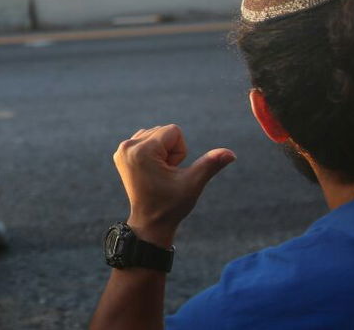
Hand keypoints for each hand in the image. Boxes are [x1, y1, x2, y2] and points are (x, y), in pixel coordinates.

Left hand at [113, 125, 234, 246]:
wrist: (150, 223)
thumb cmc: (171, 206)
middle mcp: (128, 146)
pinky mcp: (121, 153)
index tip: (172, 172)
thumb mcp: (192, 184)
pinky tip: (150, 172)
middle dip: (171, 152)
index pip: (174, 131)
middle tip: (165, 175)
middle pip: (164, 132)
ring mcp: (122, 149)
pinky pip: (146, 140)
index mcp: (142, 151)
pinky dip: (153, 153)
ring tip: (158, 175)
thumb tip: (231, 153)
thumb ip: (210, 164)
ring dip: (162, 152)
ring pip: (156, 135)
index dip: (180, 153)